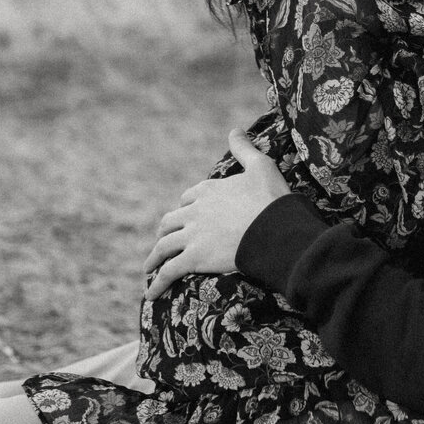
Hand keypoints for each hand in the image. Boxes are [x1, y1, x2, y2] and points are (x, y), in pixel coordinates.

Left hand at [144, 131, 291, 300]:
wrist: (274, 230)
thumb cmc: (271, 198)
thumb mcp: (261, 165)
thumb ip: (244, 149)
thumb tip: (234, 129)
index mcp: (208, 189)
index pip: (188, 198)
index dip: (186, 209)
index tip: (185, 218)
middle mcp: (194, 211)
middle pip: (170, 221)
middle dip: (165, 232)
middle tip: (163, 243)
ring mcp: (192, 235)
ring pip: (164, 246)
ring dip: (154, 257)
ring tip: (148, 269)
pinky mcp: (193, 258)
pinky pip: (168, 272)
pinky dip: (157, 283)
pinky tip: (150, 295)